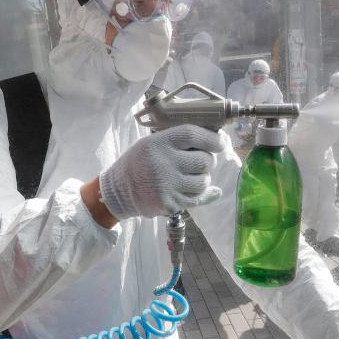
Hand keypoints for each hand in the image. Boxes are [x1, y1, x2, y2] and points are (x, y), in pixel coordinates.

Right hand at [99, 125, 223, 219]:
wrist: (118, 191)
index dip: (212, 138)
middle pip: (204, 160)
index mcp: (159, 143)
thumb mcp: (152, 143)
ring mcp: (167, 185)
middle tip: (199, 161)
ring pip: (203, 181)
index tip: (221, 142)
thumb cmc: (139, 163)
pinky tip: (200, 190)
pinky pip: (197, 198)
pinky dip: (201, 193)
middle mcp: (164, 163)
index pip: (193, 135)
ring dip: (202, 179)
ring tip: (190, 176)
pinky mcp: (170, 203)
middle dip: (207, 161)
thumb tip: (218, 141)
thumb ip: (179, 141)